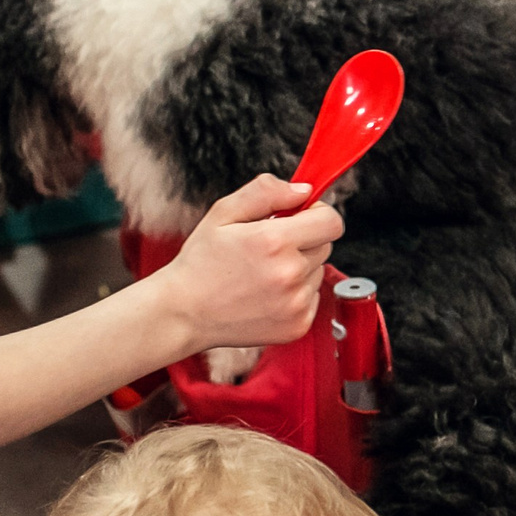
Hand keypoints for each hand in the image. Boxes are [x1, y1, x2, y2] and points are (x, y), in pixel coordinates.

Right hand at [155, 174, 343, 352]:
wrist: (183, 313)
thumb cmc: (200, 263)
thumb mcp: (223, 214)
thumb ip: (266, 192)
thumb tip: (304, 191)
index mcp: (274, 242)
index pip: (331, 221)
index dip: (317, 214)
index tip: (300, 217)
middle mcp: (290, 274)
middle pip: (325, 245)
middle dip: (303, 240)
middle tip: (268, 247)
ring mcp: (296, 303)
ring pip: (317, 271)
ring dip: (299, 267)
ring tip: (262, 273)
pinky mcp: (298, 324)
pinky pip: (312, 297)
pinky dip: (296, 293)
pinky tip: (265, 294)